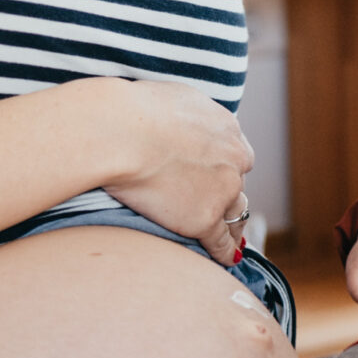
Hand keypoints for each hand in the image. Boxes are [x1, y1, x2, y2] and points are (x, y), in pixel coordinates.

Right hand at [93, 79, 255, 262]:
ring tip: (230, 240)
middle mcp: (233, 158)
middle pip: (237, 182)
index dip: (224, 167)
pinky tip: (223, 260)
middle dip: (228, 193)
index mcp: (226, 127)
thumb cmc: (131, 111)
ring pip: (235, 214)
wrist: (120, 132)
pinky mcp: (205, 218)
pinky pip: (220, 241)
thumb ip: (185, 113)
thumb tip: (177, 114)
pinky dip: (223, 252)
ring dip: (232, 226)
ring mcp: (223, 190)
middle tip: (222, 208)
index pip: (232, 153)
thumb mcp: (170, 98)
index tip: (217, 176)